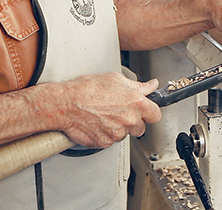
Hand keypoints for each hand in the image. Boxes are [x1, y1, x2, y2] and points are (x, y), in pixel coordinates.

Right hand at [46, 73, 160, 147]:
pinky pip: (110, 141)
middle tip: (118, 112)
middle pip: (141, 127)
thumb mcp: (116, 79)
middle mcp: (129, 120)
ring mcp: (118, 133)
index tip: (145, 111)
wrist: (65, 104)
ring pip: (125, 134)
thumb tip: (151, 85)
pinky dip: (105, 134)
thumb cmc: (87, 89)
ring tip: (104, 115)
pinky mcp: (105, 143)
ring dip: (118, 128)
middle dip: (133, 122)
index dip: (150, 112)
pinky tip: (97, 123)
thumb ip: (138, 86)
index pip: (156, 115)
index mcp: (136, 103)